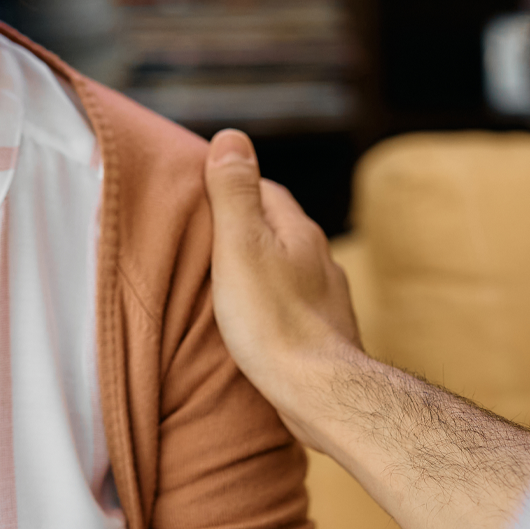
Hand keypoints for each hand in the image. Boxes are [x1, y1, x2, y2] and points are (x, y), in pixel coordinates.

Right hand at [202, 128, 363, 445]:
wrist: (320, 392)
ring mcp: (326, 297)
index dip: (233, 187)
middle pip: (278, 229)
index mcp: (298, 231)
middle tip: (208, 239)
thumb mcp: (240, 246)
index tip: (203, 196)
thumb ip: (234, 192)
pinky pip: (294, 304)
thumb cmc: (272, 320)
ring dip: (262, 269)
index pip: (265, 190)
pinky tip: (257, 321)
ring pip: (289, 269)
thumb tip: (231, 136)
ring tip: (228, 281)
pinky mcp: (325, 333)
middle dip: (248, 228)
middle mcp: (319, 258)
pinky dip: (274, 304)